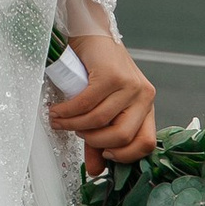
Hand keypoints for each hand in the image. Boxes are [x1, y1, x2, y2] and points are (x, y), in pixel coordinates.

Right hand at [51, 34, 156, 174]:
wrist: (92, 34)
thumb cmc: (97, 71)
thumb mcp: (102, 108)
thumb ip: (100, 139)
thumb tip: (96, 170)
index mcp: (146, 107)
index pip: (146, 143)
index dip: (124, 155)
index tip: (103, 153)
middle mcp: (144, 96)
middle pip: (123, 136)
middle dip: (93, 140)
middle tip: (76, 133)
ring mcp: (130, 85)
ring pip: (100, 121)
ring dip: (74, 125)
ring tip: (60, 120)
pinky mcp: (112, 75)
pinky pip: (87, 104)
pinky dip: (68, 112)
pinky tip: (58, 111)